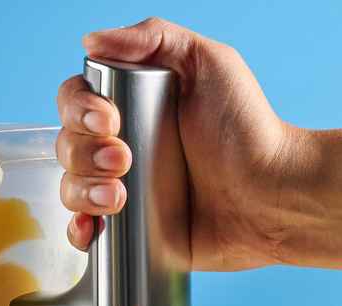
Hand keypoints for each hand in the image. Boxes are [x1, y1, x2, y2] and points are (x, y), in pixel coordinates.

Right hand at [55, 18, 315, 270]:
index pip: (77, 99)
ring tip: (119, 197)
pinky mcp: (133, 231)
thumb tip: (90, 42)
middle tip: (123, 160)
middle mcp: (124, 145)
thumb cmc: (251, 129)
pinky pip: (85, 231)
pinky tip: (93, 229)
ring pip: (69, 186)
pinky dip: (79, 230)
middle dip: (84, 152)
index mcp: (134, 104)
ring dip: (81, 190)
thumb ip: (154, 37)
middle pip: (68, 143)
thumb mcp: (209, 62)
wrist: (274, 196)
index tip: (109, 120)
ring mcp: (125, 189)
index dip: (79, 109)